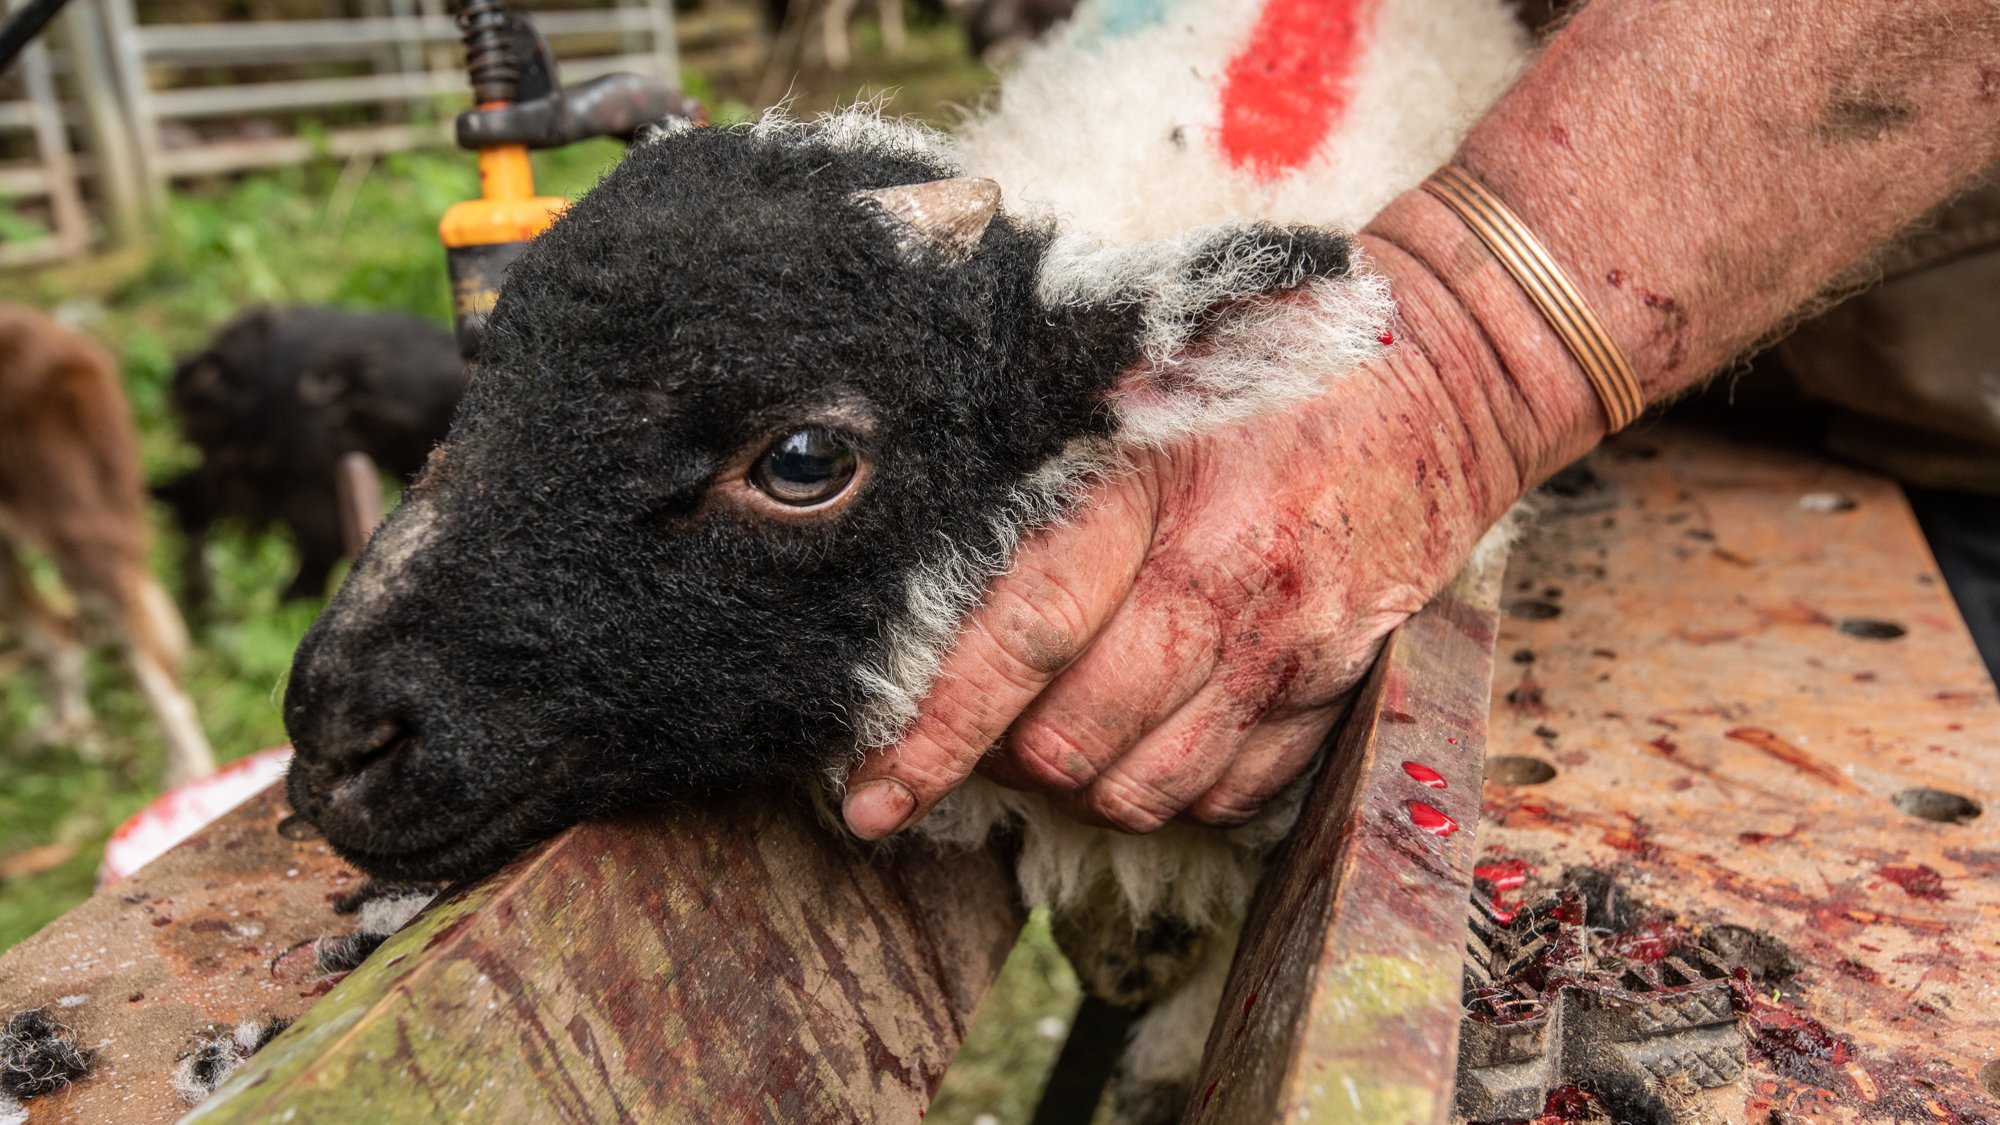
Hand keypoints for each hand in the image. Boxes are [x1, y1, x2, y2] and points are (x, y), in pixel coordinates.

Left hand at [841, 327, 1525, 838]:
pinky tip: (1167, 732)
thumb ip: (1037, 485)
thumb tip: (926, 603)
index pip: (1016, 638)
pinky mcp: (1340, 679)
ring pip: (1149, 786)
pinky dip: (1183, 788)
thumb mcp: (1133, 391)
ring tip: (1078, 736)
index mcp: (1140, 484)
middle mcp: (1217, 569)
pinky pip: (1235, 794)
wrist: (1441, 371)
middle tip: (995, 734)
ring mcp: (1287, 635)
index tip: (871, 798)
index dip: (933, 734)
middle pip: (1074, 737)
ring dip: (1094, 784)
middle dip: (1014, 760)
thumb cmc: (1253, 375)